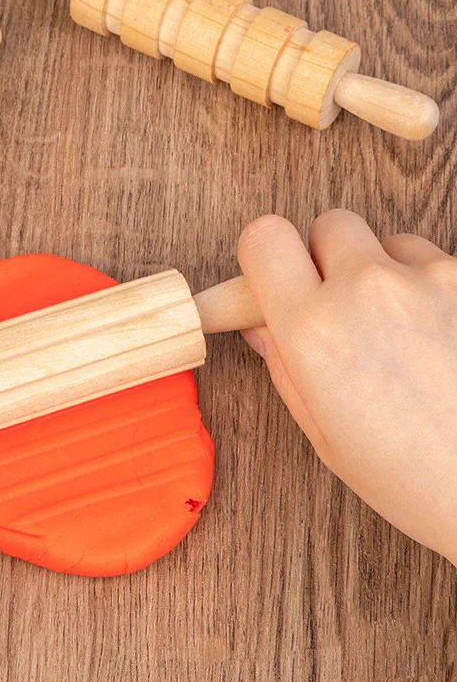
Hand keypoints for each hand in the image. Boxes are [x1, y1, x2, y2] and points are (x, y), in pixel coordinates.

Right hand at [237, 210, 456, 564]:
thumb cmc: (418, 479)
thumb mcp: (325, 433)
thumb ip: (285, 365)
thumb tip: (265, 323)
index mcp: (314, 330)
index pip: (264, 238)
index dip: (265, 255)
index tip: (274, 275)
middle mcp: (369, 289)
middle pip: (329, 224)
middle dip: (328, 257)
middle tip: (340, 305)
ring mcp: (433, 278)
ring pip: (390, 242)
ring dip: (387, 272)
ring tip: (403, 330)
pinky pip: (441, 262)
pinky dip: (435, 289)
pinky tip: (442, 337)